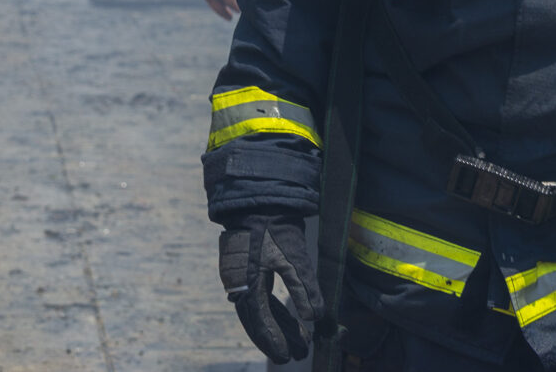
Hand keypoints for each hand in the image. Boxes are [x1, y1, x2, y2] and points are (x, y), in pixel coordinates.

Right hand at [219, 214, 318, 363]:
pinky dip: (274, 310)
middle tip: (297, 354)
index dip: (275, 340)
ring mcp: (241, 279)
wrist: (258, 200)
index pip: (260, 321)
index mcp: (246, 284)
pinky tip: (290, 319)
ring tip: (300, 340)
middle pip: (259, 320)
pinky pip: (260, 299)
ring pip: (260, 311)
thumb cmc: (274, 227)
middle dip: (279, 338)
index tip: (289, 356)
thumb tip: (316, 317)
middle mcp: (239, 286)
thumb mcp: (293, 256)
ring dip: (279, 326)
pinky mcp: (247, 272)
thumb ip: (304, 287)